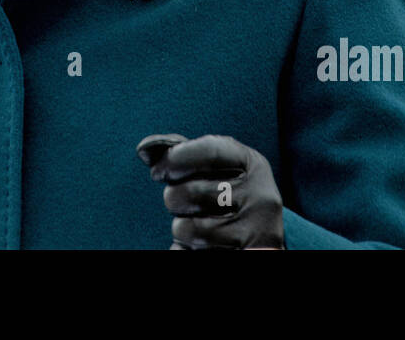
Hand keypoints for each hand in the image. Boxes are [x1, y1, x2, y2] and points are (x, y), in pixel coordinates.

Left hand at [137, 133, 285, 249]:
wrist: (260, 232)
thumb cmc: (228, 190)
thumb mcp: (219, 166)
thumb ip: (183, 155)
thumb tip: (144, 150)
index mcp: (251, 165)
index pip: (209, 151)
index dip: (176, 158)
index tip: (158, 171)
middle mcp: (259, 196)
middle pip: (192, 192)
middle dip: (174, 197)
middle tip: (179, 200)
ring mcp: (254, 230)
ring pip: (190, 229)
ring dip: (180, 227)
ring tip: (193, 222)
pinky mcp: (246, 254)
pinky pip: (191, 254)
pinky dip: (184, 250)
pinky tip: (197, 244)